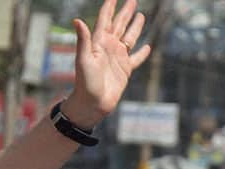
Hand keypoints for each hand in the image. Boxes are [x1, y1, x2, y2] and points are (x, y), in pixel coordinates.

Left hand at [64, 0, 151, 128]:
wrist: (91, 104)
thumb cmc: (85, 83)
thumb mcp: (84, 59)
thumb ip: (83, 39)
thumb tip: (76, 20)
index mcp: (98, 43)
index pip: (104, 20)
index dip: (109, 7)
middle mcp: (108, 48)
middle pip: (119, 25)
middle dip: (125, 12)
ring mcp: (117, 58)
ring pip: (129, 37)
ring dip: (135, 26)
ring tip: (140, 15)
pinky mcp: (125, 70)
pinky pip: (136, 58)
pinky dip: (142, 53)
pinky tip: (148, 47)